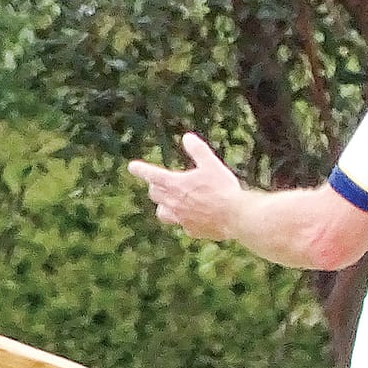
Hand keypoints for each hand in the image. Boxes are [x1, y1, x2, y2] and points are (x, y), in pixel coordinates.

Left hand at [128, 132, 243, 240]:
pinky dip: (183, 219)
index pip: (152, 175)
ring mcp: (181, 218)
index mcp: (176, 184)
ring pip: (162, 213)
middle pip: (155, 194)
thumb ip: (198, 150)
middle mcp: (174, 203)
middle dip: (155, 187)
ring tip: (169, 203)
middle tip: (158, 183)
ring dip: (163, 206)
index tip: (132, 166)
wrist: (235, 216)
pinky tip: (192, 217)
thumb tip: (187, 138)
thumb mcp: (211, 164)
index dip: (141, 170)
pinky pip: (181, 224)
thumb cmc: (223, 188)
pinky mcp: (192, 230)